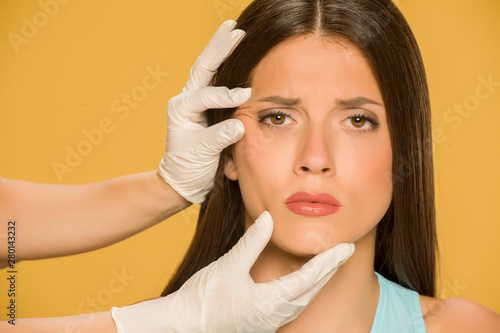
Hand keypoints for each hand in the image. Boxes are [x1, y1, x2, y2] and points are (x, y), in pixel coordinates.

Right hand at [111, 211, 354, 331]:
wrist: (182, 325)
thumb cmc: (203, 298)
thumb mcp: (229, 265)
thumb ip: (252, 241)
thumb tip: (269, 217)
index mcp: (270, 302)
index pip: (309, 278)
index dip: (328, 261)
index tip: (344, 247)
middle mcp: (275, 315)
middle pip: (311, 291)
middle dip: (329, 270)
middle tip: (342, 252)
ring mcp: (269, 322)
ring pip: (303, 301)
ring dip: (318, 282)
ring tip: (327, 264)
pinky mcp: (261, 323)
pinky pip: (291, 307)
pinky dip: (303, 291)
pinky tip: (302, 284)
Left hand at [158, 20, 250, 203]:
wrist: (184, 180)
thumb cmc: (189, 168)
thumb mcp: (202, 154)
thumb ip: (219, 137)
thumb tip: (239, 123)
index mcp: (181, 110)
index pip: (205, 96)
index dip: (225, 96)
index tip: (246, 97)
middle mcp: (186, 100)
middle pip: (203, 67)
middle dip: (219, 48)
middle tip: (236, 30)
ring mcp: (195, 101)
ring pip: (208, 68)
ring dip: (221, 48)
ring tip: (234, 29)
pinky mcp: (206, 106)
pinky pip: (215, 80)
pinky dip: (225, 64)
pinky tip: (234, 51)